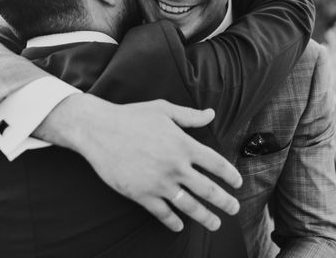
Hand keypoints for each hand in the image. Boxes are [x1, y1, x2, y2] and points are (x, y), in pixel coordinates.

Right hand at [35, 94, 241, 231]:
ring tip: (215, 223)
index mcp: (183, 144)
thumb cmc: (131, 116)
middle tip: (234, 209)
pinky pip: (162, 212)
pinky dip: (173, 221)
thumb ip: (190, 116)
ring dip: (205, 217)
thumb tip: (211, 114)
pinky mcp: (140, 194)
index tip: (238, 184)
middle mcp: (175, 165)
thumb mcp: (163, 109)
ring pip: (188, 205)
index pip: (215, 163)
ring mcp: (158, 182)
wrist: (97, 129)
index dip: (230, 175)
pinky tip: (179, 226)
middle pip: (208, 189)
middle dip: (225, 202)